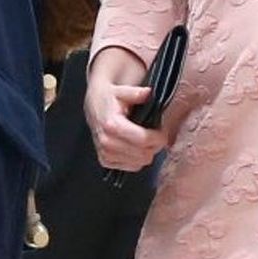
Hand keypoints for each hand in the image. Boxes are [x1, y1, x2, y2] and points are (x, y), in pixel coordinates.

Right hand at [85, 50, 168, 171]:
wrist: (94, 106)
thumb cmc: (110, 98)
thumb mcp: (123, 91)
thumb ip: (136, 93)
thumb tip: (148, 93)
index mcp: (112, 125)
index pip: (144, 140)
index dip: (159, 137)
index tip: (163, 131)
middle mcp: (107, 142)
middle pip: (144, 154)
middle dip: (154, 146)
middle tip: (156, 135)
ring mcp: (105, 154)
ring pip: (139, 163)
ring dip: (146, 152)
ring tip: (145, 139)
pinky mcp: (105, 161)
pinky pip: (132, 167)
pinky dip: (138, 158)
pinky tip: (136, 146)